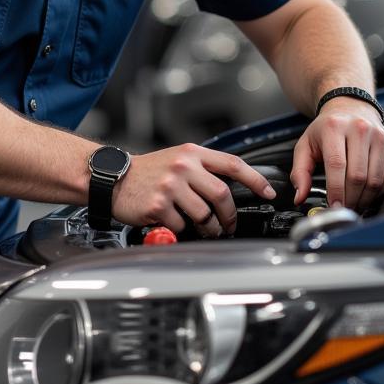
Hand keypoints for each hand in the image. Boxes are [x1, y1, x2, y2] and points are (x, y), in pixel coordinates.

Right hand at [112, 143, 275, 236]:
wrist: (114, 178)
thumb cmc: (148, 171)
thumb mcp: (177, 158)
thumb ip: (202, 168)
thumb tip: (230, 186)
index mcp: (192, 153)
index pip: (232, 164)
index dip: (255, 179)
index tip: (269, 192)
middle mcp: (183, 166)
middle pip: (222, 194)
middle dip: (230, 215)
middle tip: (229, 225)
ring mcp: (171, 186)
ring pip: (205, 214)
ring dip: (210, 228)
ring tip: (206, 230)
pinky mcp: (159, 205)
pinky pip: (182, 226)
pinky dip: (181, 230)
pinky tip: (174, 224)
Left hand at [290, 100, 383, 212]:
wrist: (351, 108)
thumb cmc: (328, 128)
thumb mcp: (306, 144)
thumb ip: (300, 172)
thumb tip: (300, 197)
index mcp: (335, 127)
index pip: (337, 165)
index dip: (336, 190)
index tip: (334, 206)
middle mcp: (360, 129)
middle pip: (358, 176)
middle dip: (350, 199)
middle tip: (343, 208)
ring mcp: (379, 137)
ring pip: (374, 180)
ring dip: (364, 199)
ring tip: (354, 203)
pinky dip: (378, 192)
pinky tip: (367, 193)